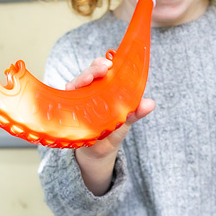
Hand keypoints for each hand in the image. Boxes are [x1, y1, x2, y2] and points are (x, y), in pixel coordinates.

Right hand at [68, 57, 154, 194]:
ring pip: (75, 83)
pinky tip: (71, 90)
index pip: (102, 69)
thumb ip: (136, 112)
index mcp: (104, 87)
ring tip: (87, 80)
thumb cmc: (112, 130)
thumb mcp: (126, 120)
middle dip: (94, 69)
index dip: (104, 63)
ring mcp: (77, 99)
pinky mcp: (68, 111)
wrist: (99, 152)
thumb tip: (150, 104)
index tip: (110, 63)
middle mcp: (89, 90)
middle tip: (103, 69)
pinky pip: (65, 99)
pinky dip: (68, 93)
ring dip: (81, 79)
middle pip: (88, 73)